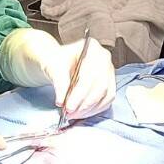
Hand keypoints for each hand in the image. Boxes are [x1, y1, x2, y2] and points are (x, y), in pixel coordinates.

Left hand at [0, 28, 116, 118]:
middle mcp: (104, 59)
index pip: (90, 75)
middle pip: (100, 87)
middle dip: (84, 104)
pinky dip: (94, 110)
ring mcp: (109, 72)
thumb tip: (62, 100)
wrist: (58, 63)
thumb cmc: (57, 61)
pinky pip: (106, 101)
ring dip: (89, 109)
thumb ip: (59, 82)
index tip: (68, 106)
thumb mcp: (53, 66)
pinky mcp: (109, 85)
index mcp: (92, 48)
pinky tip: (82, 113)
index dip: (80, 94)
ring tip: (73, 114)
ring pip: (105, 96)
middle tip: (70, 113)